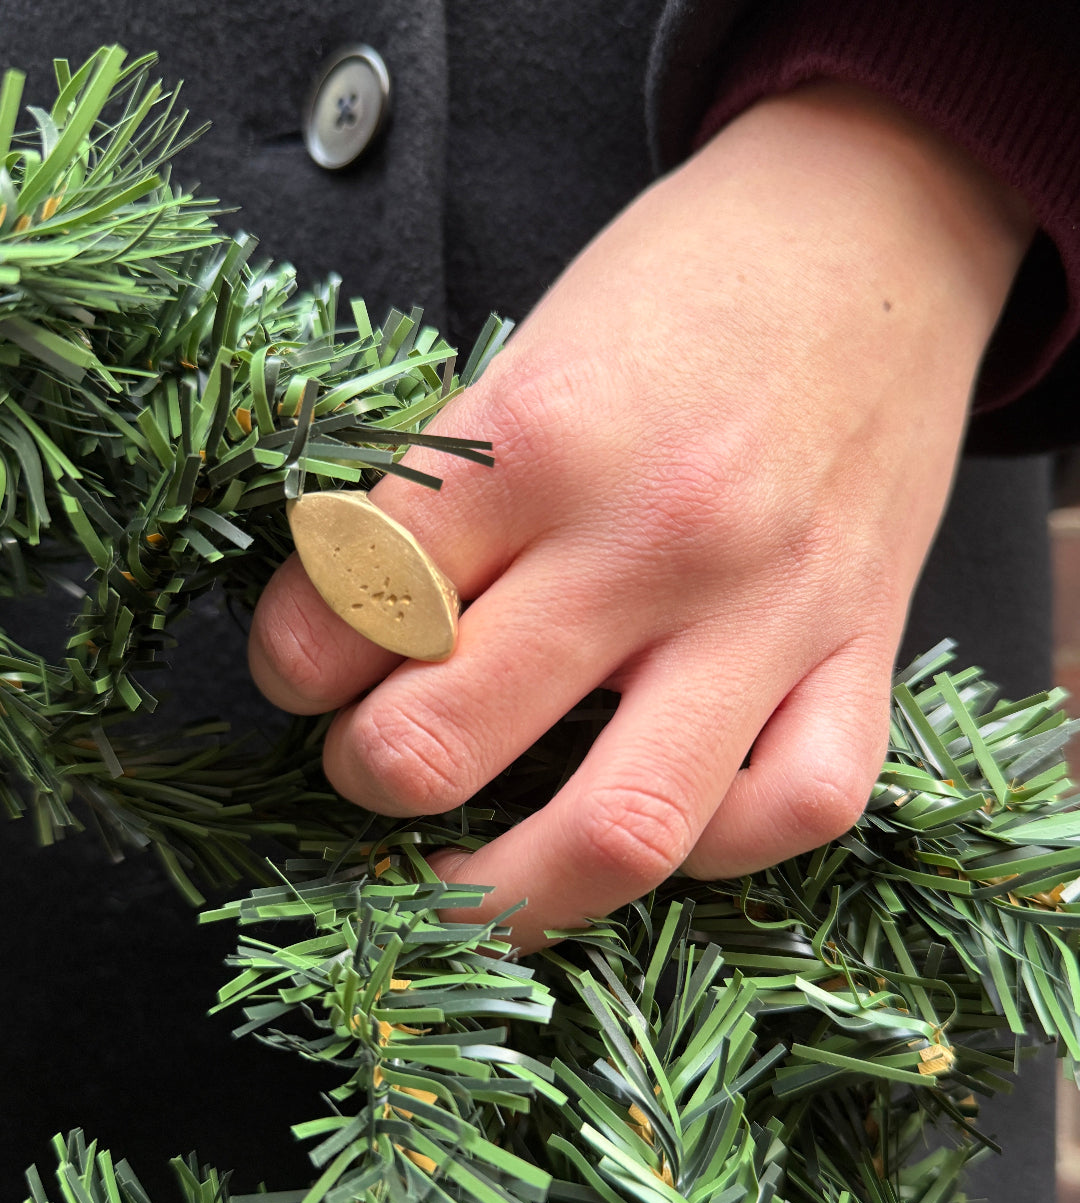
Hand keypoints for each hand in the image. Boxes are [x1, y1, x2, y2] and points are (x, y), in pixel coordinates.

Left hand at [249, 80, 1032, 951]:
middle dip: (368, 777)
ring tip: (463, 882)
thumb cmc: (681, 290)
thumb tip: (350, 634)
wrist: (875, 232)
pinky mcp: (866, 648)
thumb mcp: (529, 350)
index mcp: (541, 439)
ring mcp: (771, 611)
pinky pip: (796, 808)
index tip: (302, 670)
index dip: (293, 661)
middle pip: (449, 738)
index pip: (362, 604)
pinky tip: (663, 830)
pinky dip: (715, 851)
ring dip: (506, 891)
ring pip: (624, 827)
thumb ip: (443, 502)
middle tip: (367, 765)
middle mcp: (654, 539)